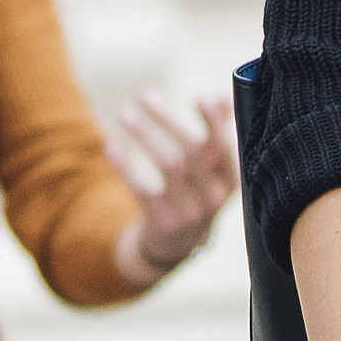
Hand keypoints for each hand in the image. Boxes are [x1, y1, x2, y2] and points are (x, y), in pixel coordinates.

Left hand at [106, 87, 236, 286]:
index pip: (224, 148)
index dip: (214, 123)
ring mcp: (188, 212)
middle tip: (146, 95)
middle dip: (168, 120)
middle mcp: (212, 198)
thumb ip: (219, 133)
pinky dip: (124, 165)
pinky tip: (111, 145)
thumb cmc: (197, 193)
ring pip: (167, 165)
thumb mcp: (213, 170)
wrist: (177, 245)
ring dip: (144, 136)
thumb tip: (222, 96)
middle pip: (192, 152)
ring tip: (125, 114)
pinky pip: (140, 188)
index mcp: (230, 181)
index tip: (197, 97)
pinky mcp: (161, 221)